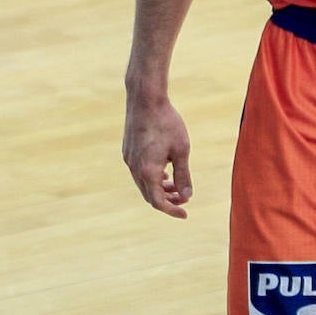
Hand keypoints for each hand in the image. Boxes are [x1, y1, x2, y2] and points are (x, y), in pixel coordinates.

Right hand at [122, 95, 193, 217]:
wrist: (146, 100)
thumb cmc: (167, 123)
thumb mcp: (182, 150)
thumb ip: (183, 175)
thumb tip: (187, 196)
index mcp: (147, 171)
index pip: (158, 202)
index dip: (172, 210)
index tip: (185, 214)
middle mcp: (134, 168)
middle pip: (149, 195)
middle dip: (167, 200)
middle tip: (185, 200)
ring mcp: (128, 160)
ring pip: (143, 184)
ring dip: (159, 189)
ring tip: (176, 186)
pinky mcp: (128, 151)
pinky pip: (139, 172)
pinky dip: (152, 178)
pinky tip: (164, 172)